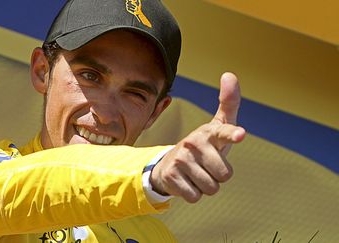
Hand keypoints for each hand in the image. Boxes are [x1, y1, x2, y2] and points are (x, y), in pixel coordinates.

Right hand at [150, 72, 245, 202]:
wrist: (169, 164)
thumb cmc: (202, 146)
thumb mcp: (217, 126)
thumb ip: (228, 103)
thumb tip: (229, 73)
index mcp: (209, 132)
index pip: (223, 132)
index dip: (232, 134)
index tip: (240, 135)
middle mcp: (193, 143)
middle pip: (225, 175)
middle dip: (219, 177)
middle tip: (208, 167)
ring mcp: (180, 159)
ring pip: (211, 188)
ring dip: (207, 186)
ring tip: (197, 174)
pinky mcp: (171, 176)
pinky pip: (195, 196)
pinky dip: (193, 194)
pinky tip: (186, 182)